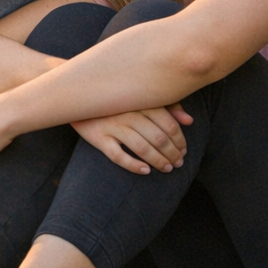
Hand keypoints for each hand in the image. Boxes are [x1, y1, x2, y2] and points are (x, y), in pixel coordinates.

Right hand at [72, 104, 193, 174]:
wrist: (78, 97)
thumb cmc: (117, 99)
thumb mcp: (141, 97)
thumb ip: (168, 105)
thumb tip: (189, 121)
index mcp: (140, 102)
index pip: (168, 124)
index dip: (180, 140)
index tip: (184, 150)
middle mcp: (127, 114)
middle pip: (158, 138)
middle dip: (172, 153)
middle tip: (178, 162)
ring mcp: (112, 126)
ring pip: (142, 148)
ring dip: (159, 161)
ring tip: (167, 168)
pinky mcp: (98, 138)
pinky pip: (118, 156)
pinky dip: (133, 165)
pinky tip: (145, 171)